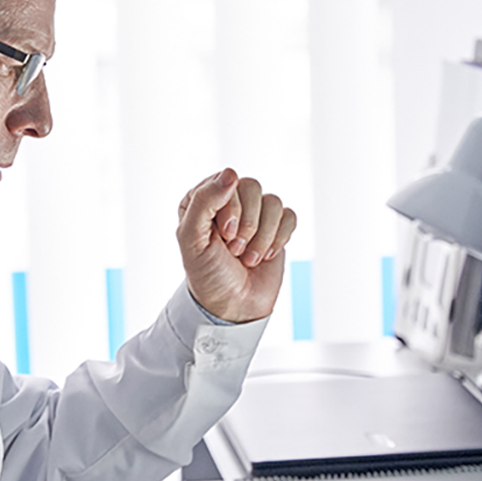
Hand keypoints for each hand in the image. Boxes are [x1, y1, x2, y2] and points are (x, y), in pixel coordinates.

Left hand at [176, 168, 296, 323]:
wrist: (234, 307)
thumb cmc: (208, 275)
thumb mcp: (192, 239)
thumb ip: (203, 202)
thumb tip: (231, 173)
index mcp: (202, 199)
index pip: (227, 181)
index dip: (231, 209)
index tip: (224, 236)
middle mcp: (229, 202)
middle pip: (252, 186)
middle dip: (247, 224)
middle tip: (235, 250)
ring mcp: (254, 215)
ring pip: (273, 202)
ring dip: (263, 236)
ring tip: (248, 258)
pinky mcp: (276, 228)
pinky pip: (289, 215)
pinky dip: (280, 238)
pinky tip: (266, 256)